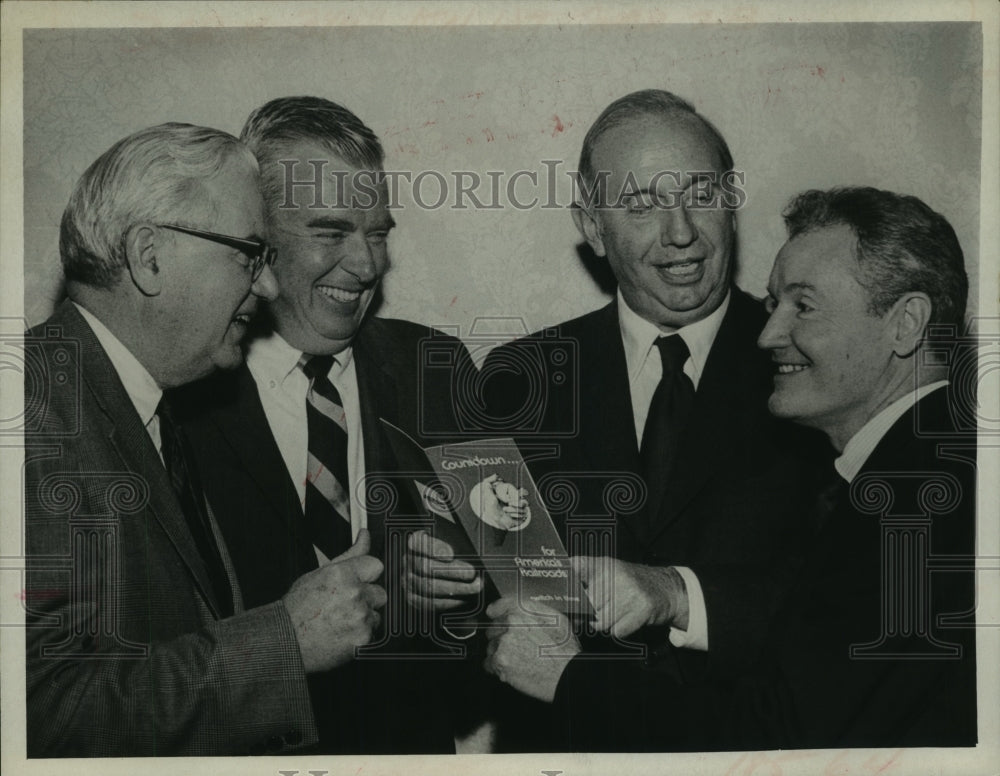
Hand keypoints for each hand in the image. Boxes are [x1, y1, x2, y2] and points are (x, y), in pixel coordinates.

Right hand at [283, 528, 386, 672]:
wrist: (287, 638)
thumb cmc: (299, 607)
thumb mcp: (320, 573)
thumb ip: (349, 554)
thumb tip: (364, 536)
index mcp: (343, 574)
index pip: (376, 565)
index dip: (367, 575)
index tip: (359, 581)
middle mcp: (354, 593)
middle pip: (380, 591)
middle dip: (367, 597)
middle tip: (347, 603)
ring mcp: (360, 616)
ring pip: (377, 612)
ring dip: (365, 615)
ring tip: (343, 618)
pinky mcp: (363, 637)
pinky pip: (372, 631)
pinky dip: (361, 632)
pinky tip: (343, 631)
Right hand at [402, 530, 481, 611]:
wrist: (443, 573)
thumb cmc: (451, 554)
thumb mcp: (453, 543)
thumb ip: (457, 545)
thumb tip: (470, 552)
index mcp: (417, 542)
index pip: (418, 541)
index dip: (433, 548)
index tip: (451, 555)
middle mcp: (409, 560)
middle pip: (425, 566)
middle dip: (451, 572)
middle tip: (472, 574)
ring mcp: (408, 580)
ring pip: (428, 587)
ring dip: (455, 588)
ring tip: (474, 587)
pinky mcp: (412, 598)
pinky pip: (429, 603)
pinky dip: (449, 602)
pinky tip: (464, 599)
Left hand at [482, 597, 579, 702]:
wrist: (566, 673)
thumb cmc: (565, 649)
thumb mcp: (556, 618)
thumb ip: (533, 610)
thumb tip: (517, 609)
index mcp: (523, 610)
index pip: (498, 606)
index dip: (497, 614)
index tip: (495, 617)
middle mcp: (510, 622)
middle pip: (493, 629)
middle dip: (501, 637)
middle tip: (518, 647)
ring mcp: (503, 641)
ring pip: (490, 646)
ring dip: (500, 653)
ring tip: (519, 659)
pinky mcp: (499, 660)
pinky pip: (488, 663)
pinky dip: (497, 668)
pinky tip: (512, 669)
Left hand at [571, 556, 687, 638]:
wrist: (666, 589)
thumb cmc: (630, 584)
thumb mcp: (608, 574)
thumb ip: (584, 584)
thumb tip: (562, 608)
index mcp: (603, 564)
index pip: (575, 567)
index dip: (563, 580)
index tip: (553, 593)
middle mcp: (615, 574)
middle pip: (586, 606)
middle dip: (588, 614)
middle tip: (599, 610)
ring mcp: (629, 592)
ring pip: (600, 622)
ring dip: (605, 623)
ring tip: (616, 612)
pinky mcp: (641, 609)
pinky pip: (616, 631)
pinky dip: (619, 630)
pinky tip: (627, 618)